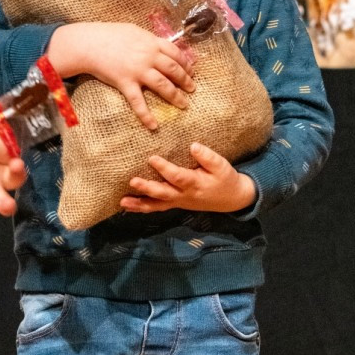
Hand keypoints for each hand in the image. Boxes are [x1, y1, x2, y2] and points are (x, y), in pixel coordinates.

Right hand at [48, 22, 195, 130]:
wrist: (89, 43)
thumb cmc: (109, 34)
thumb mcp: (133, 31)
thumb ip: (148, 39)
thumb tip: (159, 45)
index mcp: (151, 42)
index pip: (176, 53)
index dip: (186, 63)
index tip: (191, 70)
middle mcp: (149, 57)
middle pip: (173, 70)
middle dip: (185, 80)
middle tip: (192, 89)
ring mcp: (138, 71)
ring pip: (163, 85)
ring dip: (175, 96)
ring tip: (184, 104)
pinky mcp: (125, 83)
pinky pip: (138, 102)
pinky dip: (146, 115)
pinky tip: (154, 125)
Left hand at [121, 142, 256, 214]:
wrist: (231, 199)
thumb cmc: (225, 179)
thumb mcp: (222, 166)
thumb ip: (208, 157)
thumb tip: (193, 146)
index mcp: (195, 184)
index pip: (178, 176)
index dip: (165, 169)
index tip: (152, 158)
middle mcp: (184, 195)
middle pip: (163, 193)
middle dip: (147, 188)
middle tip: (132, 181)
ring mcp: (178, 202)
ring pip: (157, 205)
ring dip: (139, 204)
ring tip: (123, 202)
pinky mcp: (175, 204)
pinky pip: (157, 208)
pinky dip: (142, 208)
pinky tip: (127, 206)